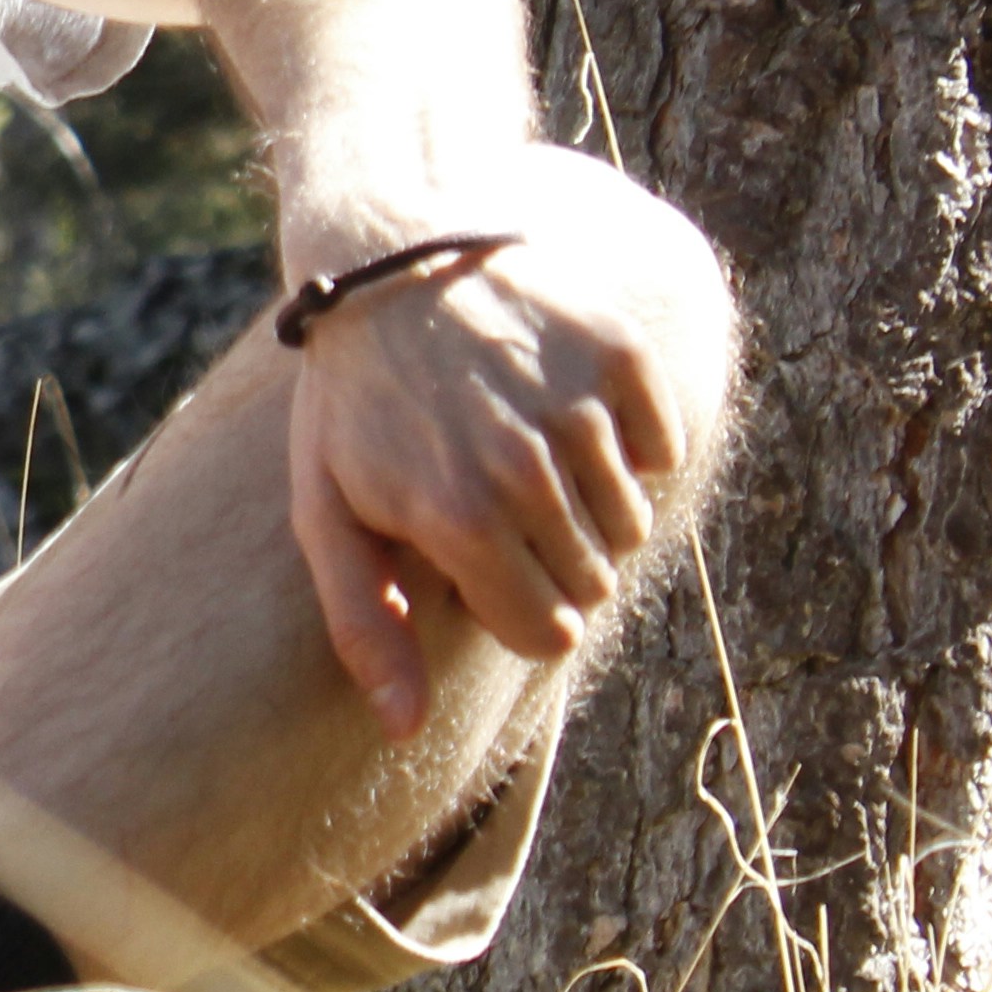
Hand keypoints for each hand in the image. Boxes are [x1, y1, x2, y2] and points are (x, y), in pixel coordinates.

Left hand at [283, 238, 695, 735]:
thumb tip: (401, 730)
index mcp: (458, 523)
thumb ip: (366, 627)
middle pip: (593, 579)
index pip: (548, 631)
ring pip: (635, 521)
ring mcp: (579, 410)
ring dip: (589, 504)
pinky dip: (629, 441)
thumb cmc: (352, 402)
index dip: (519, 612)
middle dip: (549, 560)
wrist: (389, 262)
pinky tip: (564, 407)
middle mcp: (528, 471)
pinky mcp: (622, 357)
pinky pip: (664, 447)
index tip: (484, 572)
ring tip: (524, 452)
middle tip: (494, 502)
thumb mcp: (327, 513)